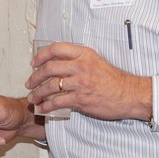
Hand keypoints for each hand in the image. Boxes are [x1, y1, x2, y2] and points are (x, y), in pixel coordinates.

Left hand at [26, 42, 151, 120]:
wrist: (129, 94)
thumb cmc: (113, 80)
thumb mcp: (95, 61)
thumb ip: (77, 59)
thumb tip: (57, 62)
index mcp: (84, 54)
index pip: (56, 48)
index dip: (41, 55)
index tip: (34, 63)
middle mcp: (81, 66)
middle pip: (49, 68)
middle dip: (35, 77)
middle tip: (29, 83)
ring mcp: (80, 83)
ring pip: (50, 86)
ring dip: (38, 93)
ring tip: (32, 98)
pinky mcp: (81, 99)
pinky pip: (57, 102)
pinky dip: (47, 106)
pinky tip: (42, 108)